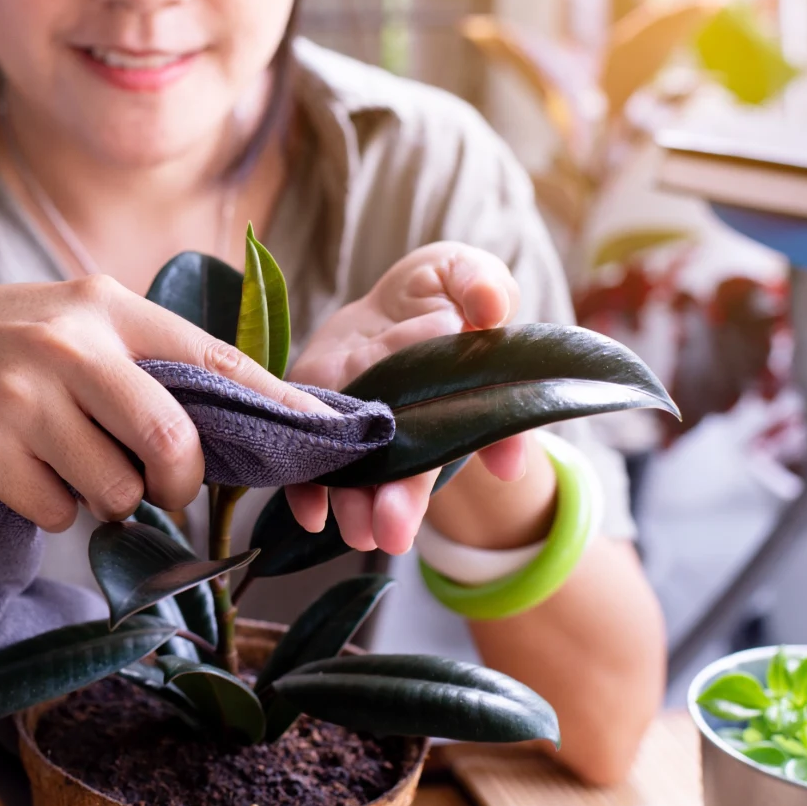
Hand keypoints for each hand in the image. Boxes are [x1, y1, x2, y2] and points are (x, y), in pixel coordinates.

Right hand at [0, 275, 332, 530]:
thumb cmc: (4, 346)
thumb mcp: (76, 326)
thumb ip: (147, 360)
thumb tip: (242, 415)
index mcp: (108, 306)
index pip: (216, 359)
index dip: (277, 406)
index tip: (327, 436)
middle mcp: (71, 342)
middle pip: (174, 443)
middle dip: (178, 482)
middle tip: (161, 485)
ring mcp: (23, 392)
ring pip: (114, 488)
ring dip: (104, 496)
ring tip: (67, 461)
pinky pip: (57, 509)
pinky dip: (52, 507)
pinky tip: (22, 470)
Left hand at [284, 242, 528, 554]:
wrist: (385, 303)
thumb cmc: (439, 290)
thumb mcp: (465, 272)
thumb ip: (481, 284)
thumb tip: (491, 310)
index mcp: (451, 397)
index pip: (468, 423)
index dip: (489, 444)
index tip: (500, 469)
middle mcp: (405, 423)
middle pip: (408, 466)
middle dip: (402, 501)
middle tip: (394, 533)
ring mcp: (359, 426)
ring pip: (359, 473)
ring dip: (355, 505)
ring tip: (356, 531)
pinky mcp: (314, 418)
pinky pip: (307, 462)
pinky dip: (307, 491)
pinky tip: (310, 512)